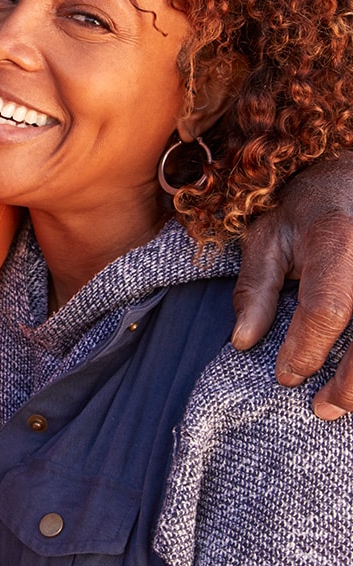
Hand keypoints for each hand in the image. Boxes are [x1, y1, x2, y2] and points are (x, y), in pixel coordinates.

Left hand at [232, 151, 352, 418]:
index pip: (327, 307)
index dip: (307, 348)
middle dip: (351, 383)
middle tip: (322, 408)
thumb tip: (243, 341)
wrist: (351, 178)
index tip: (286, 375)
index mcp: (335, 239)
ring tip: (343, 403)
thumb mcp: (267, 236)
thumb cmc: (306, 210)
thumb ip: (255, 288)